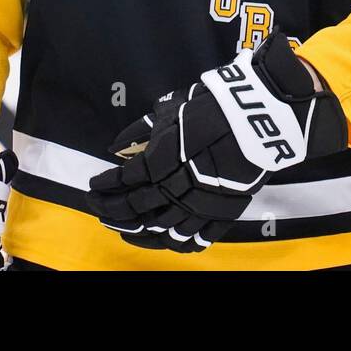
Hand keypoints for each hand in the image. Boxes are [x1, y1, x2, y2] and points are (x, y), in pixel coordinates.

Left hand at [87, 32, 345, 252]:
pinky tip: (165, 239)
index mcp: (160, 160)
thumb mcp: (170, 110)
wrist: (257, 118)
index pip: (123, 180)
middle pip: (136, 208)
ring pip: (162, 230)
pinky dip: (177, 243)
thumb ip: (140, 129)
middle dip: (113, 211)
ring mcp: (200, 205)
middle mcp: (176, 188)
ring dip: (139, 232)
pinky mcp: (222, 214)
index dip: (104, 186)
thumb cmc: (210, 107)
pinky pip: (196, 239)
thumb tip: (116, 146)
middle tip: (100, 211)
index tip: (93, 186)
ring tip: (125, 230)